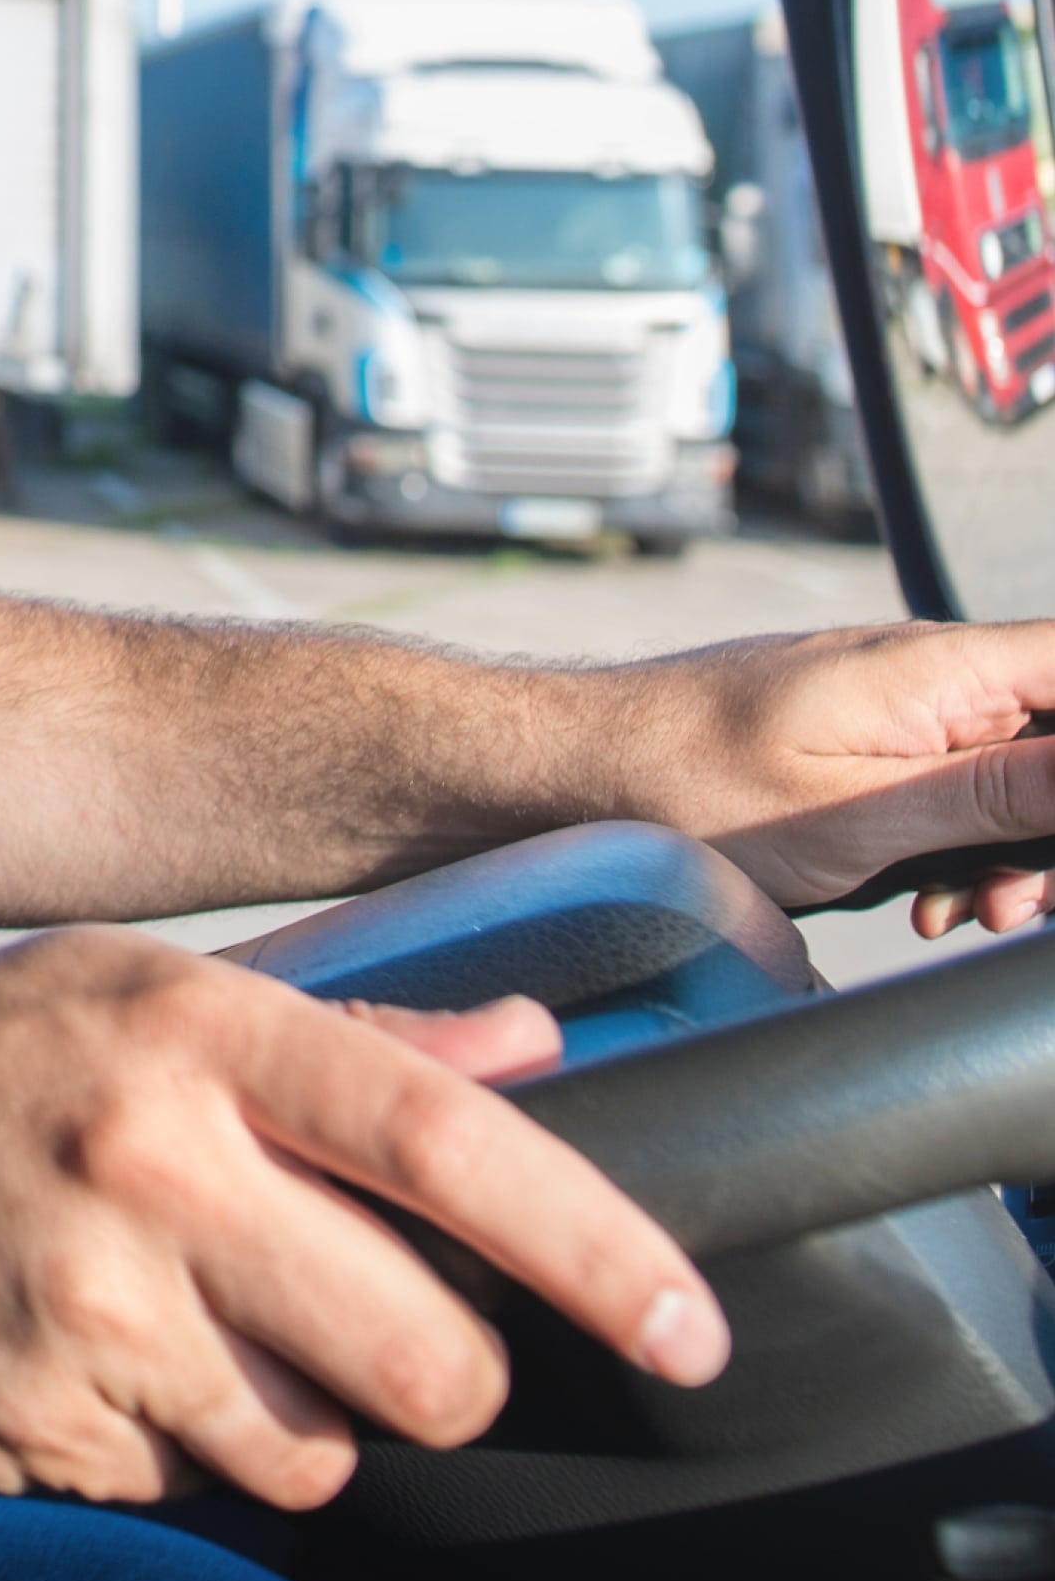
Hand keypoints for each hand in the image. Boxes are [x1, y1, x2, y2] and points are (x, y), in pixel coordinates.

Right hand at [0, 930, 727, 1511]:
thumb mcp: (156, 993)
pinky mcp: (26, 1435)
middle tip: (372, 1330)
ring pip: (312, 1459)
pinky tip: (81, 1348)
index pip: (444, 1144)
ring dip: (286, 1419)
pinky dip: (162, 1445)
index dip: (592, 1245)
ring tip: (182, 1319)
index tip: (685, 1327)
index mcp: (195, 1038)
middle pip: (424, 1368)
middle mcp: (146, 1170)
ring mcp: (80, 1316)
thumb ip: (355, 1034)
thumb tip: (536, 1050)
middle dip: (435, 1377)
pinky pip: (181, 1493)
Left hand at [613, 619, 1054, 918]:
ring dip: (1008, 852)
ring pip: (1015, 772)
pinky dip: (956, 845)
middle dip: (1051, 835)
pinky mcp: (867, 739)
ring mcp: (897, 704)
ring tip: (956, 911)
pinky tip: (923, 898)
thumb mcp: (857, 814)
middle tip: (1015, 910)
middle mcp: (929, 672)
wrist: (573, 769)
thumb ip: (996, 793)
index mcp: (939, 669)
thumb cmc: (684, 784)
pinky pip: (953, 784)